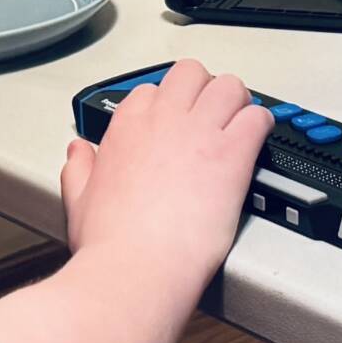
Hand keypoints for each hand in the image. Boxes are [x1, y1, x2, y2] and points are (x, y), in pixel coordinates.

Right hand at [60, 61, 269, 278]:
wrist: (136, 268)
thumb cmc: (110, 244)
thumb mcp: (79, 199)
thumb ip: (79, 168)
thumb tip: (78, 151)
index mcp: (127, 127)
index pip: (152, 91)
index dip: (168, 107)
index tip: (176, 126)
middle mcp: (163, 120)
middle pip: (191, 74)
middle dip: (205, 90)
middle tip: (213, 116)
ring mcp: (199, 133)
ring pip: (230, 86)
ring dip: (237, 102)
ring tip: (240, 125)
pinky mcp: (231, 154)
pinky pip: (257, 118)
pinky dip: (262, 126)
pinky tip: (258, 143)